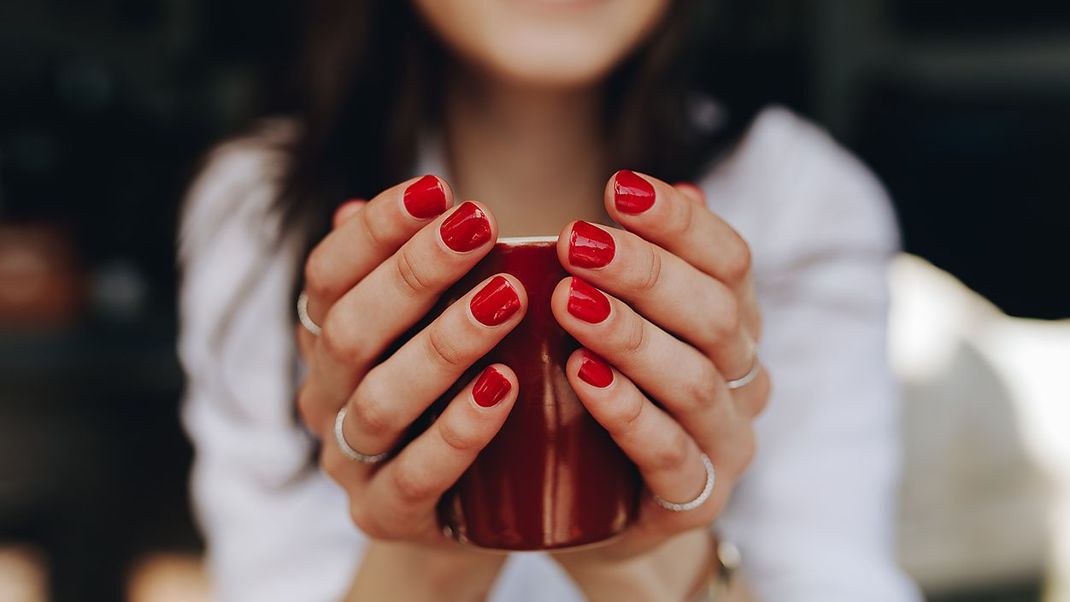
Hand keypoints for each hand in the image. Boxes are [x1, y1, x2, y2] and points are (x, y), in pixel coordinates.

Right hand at [294, 176, 521, 592]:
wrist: (467, 510)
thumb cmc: (454, 393)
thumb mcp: (430, 326)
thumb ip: (413, 273)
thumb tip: (391, 202)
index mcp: (327, 341)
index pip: (328, 276)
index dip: (375, 230)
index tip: (437, 189)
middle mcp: (325, 397)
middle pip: (350, 330)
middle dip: (414, 273)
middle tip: (479, 226)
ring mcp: (349, 461)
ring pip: (380, 401)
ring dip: (443, 344)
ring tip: (507, 300)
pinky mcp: (385, 516)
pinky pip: (413, 477)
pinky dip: (458, 432)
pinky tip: (504, 389)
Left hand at [551, 171, 769, 568]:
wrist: (598, 513)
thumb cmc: (605, 400)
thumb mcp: (625, 326)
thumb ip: (645, 267)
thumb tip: (666, 189)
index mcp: (735, 325)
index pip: (730, 260)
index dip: (680, 221)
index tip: (617, 188)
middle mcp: (743, 380)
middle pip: (714, 314)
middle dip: (645, 272)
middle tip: (576, 242)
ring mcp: (725, 443)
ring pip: (693, 380)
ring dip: (630, 335)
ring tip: (569, 300)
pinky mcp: (692, 500)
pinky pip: (669, 453)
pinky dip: (627, 411)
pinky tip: (582, 376)